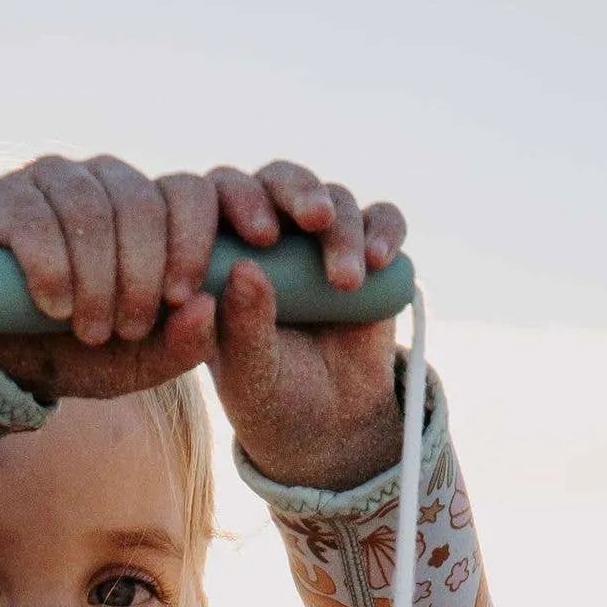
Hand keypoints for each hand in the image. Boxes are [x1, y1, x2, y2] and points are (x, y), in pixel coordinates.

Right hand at [0, 153, 222, 401]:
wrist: (11, 364)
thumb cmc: (87, 353)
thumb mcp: (144, 363)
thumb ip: (185, 343)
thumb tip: (205, 305)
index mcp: (156, 208)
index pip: (194, 190)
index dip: (212, 222)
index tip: (215, 270)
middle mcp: (109, 181)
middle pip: (144, 204)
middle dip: (142, 277)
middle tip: (129, 329)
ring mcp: (56, 180)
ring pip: (91, 210)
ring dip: (96, 280)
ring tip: (90, 330)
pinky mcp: (4, 196)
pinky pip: (35, 219)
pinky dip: (50, 268)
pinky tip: (55, 306)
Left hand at [201, 161, 407, 490]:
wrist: (327, 426)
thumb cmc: (270, 397)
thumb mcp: (249, 376)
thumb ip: (241, 329)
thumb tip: (245, 268)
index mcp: (222, 254)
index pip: (221, 198)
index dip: (241, 201)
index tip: (262, 237)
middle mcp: (270, 236)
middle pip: (280, 180)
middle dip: (298, 193)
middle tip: (316, 220)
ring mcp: (319, 242)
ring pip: (334, 200)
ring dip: (344, 232)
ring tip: (347, 282)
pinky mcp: (368, 253)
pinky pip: (382, 219)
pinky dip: (385, 230)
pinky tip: (381, 259)